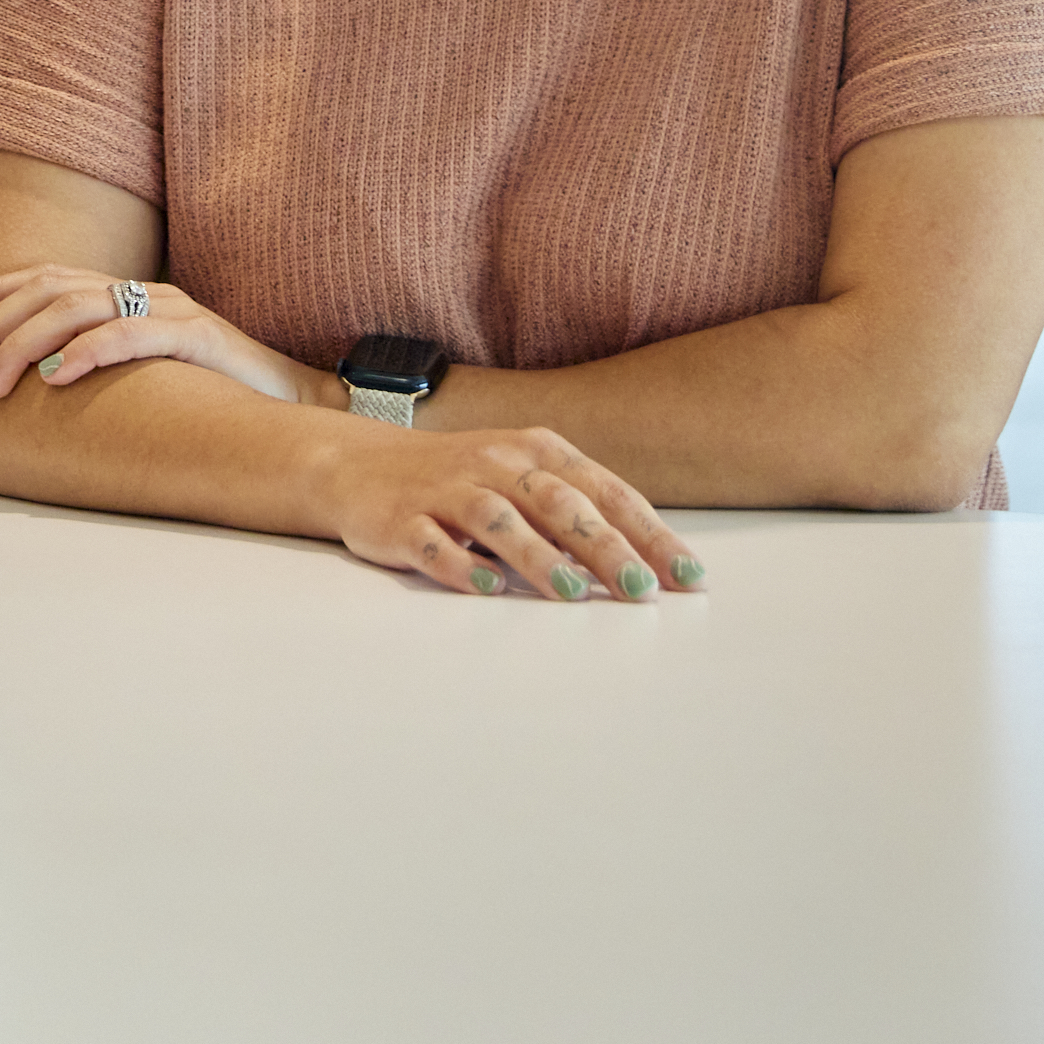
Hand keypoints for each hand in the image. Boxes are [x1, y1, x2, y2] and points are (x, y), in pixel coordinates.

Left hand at [0, 266, 333, 408]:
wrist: (295, 403)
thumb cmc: (211, 394)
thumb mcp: (140, 373)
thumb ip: (94, 362)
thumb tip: (27, 383)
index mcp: (125, 292)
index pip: (44, 277)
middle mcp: (143, 290)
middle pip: (50, 290)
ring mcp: (172, 309)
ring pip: (80, 308)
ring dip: (26, 343)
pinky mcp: (200, 336)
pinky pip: (134, 334)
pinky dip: (89, 351)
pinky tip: (57, 374)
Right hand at [309, 425, 701, 604]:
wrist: (355, 465)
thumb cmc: (460, 479)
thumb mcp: (522, 478)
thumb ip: (576, 512)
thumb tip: (648, 565)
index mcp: (533, 451)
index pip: (603, 491)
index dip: (648, 533)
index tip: (687, 576)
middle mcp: (492, 463)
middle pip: (556, 502)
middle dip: (602, 546)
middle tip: (639, 589)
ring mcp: (444, 490)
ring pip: (496, 519)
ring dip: (536, 556)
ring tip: (571, 592)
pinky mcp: (400, 520)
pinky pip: (431, 543)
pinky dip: (459, 566)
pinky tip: (487, 588)